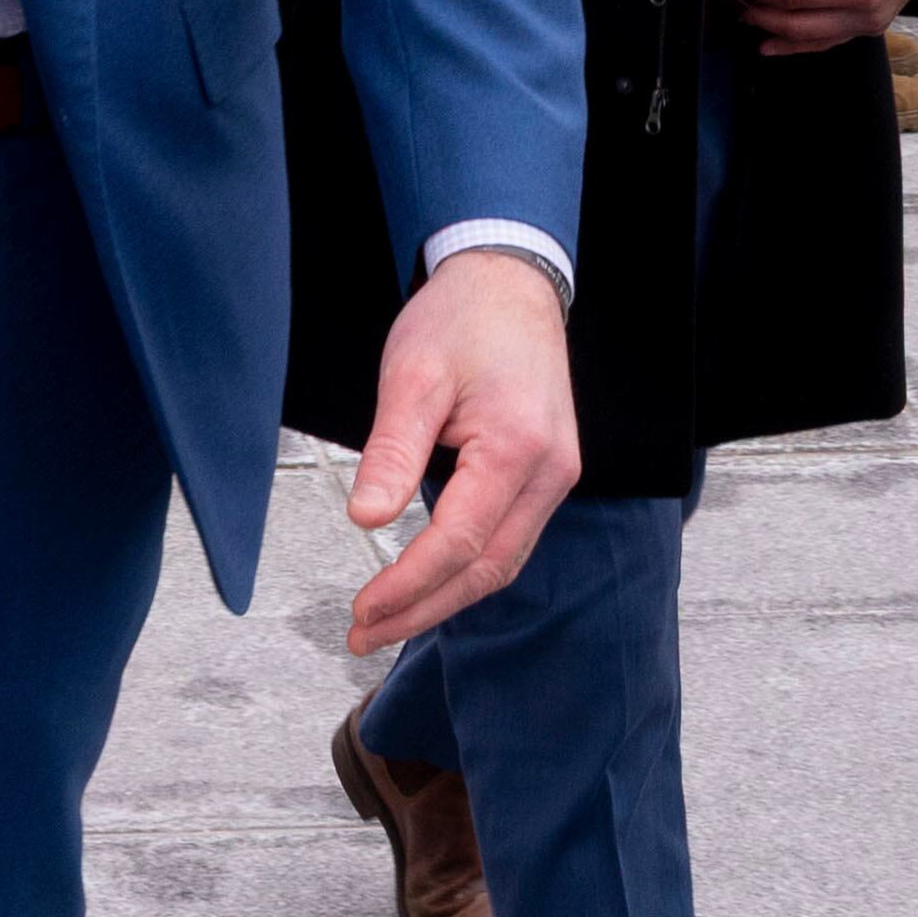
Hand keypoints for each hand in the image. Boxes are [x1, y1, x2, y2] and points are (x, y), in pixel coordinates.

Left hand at [343, 247, 580, 651]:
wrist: (510, 282)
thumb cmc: (461, 320)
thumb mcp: (411, 375)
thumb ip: (392, 450)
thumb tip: (364, 518)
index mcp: (516, 449)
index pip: (459, 543)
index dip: (408, 586)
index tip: (362, 611)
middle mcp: (549, 473)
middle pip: (488, 569)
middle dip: (424, 609)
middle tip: (363, 634)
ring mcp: (555, 476)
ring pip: (503, 562)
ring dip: (445, 597)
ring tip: (386, 619)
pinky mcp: (545, 474)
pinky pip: (509, 538)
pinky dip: (466, 568)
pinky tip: (427, 580)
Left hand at [740, 0, 917, 57]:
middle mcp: (864, 16)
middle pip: (799, 25)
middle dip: (762, 16)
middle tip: (734, 4)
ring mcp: (867, 27)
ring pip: (810, 40)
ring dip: (775, 33)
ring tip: (745, 22)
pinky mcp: (867, 29)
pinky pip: (825, 42)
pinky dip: (797, 44)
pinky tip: (770, 45)